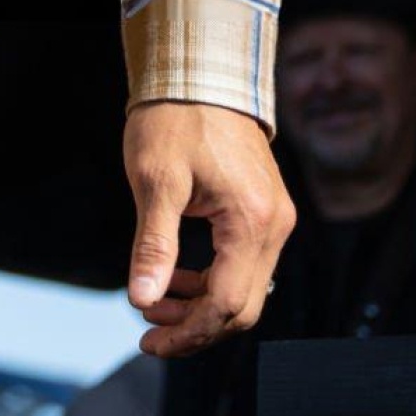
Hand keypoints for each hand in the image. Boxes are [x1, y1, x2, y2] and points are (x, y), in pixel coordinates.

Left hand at [124, 99, 296, 355]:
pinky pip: (244, 264)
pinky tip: (177, 277)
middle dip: (195, 327)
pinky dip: (212, 280)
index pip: (225, 304)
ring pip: (245, 289)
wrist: (199, 73)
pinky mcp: (265, 211)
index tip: (148, 341)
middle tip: (148, 330)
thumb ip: (153, 245)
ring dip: (201, 305)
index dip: (187, 333)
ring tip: (154, 303)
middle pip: (242, 307)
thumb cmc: (174, 119)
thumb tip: (141, 300)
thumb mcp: (155, 181)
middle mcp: (274, 226)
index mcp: (252, 222)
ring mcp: (274, 219)